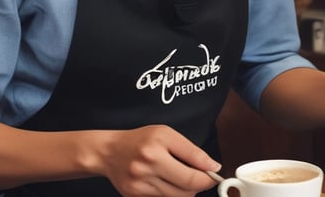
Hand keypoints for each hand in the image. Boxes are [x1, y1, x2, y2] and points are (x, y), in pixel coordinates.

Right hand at [102, 125, 219, 195]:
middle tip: (202, 177)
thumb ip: (191, 151)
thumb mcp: (166, 134)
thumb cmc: (140, 140)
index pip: (192, 172)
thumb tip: (212, 166)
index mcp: (156, 149)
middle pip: (187, 189)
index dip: (209, 176)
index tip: (215, 174)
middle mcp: (146, 168)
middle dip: (200, 184)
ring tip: (181, 177)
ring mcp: (139, 186)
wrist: (109, 152)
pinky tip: (167, 183)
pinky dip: (171, 194)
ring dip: (186, 191)